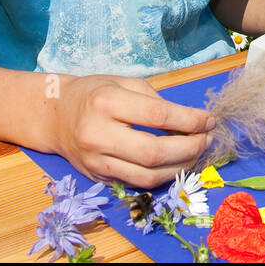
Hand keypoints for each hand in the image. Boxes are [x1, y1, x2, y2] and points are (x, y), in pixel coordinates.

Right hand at [48, 74, 215, 188]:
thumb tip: (191, 121)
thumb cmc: (94, 93)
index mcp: (106, 102)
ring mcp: (96, 161)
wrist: (54, 116)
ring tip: (196, 154)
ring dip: (179, 168)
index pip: (158, 115)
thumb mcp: (124, 83)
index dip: (189, 120)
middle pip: (153, 152)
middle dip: (189, 148)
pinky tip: (175, 164)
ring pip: (146, 176)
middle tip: (207, 140)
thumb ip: (156, 100)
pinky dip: (161, 176)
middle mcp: (98, 135)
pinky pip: (136, 182)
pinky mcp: (97, 177)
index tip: (209, 120)